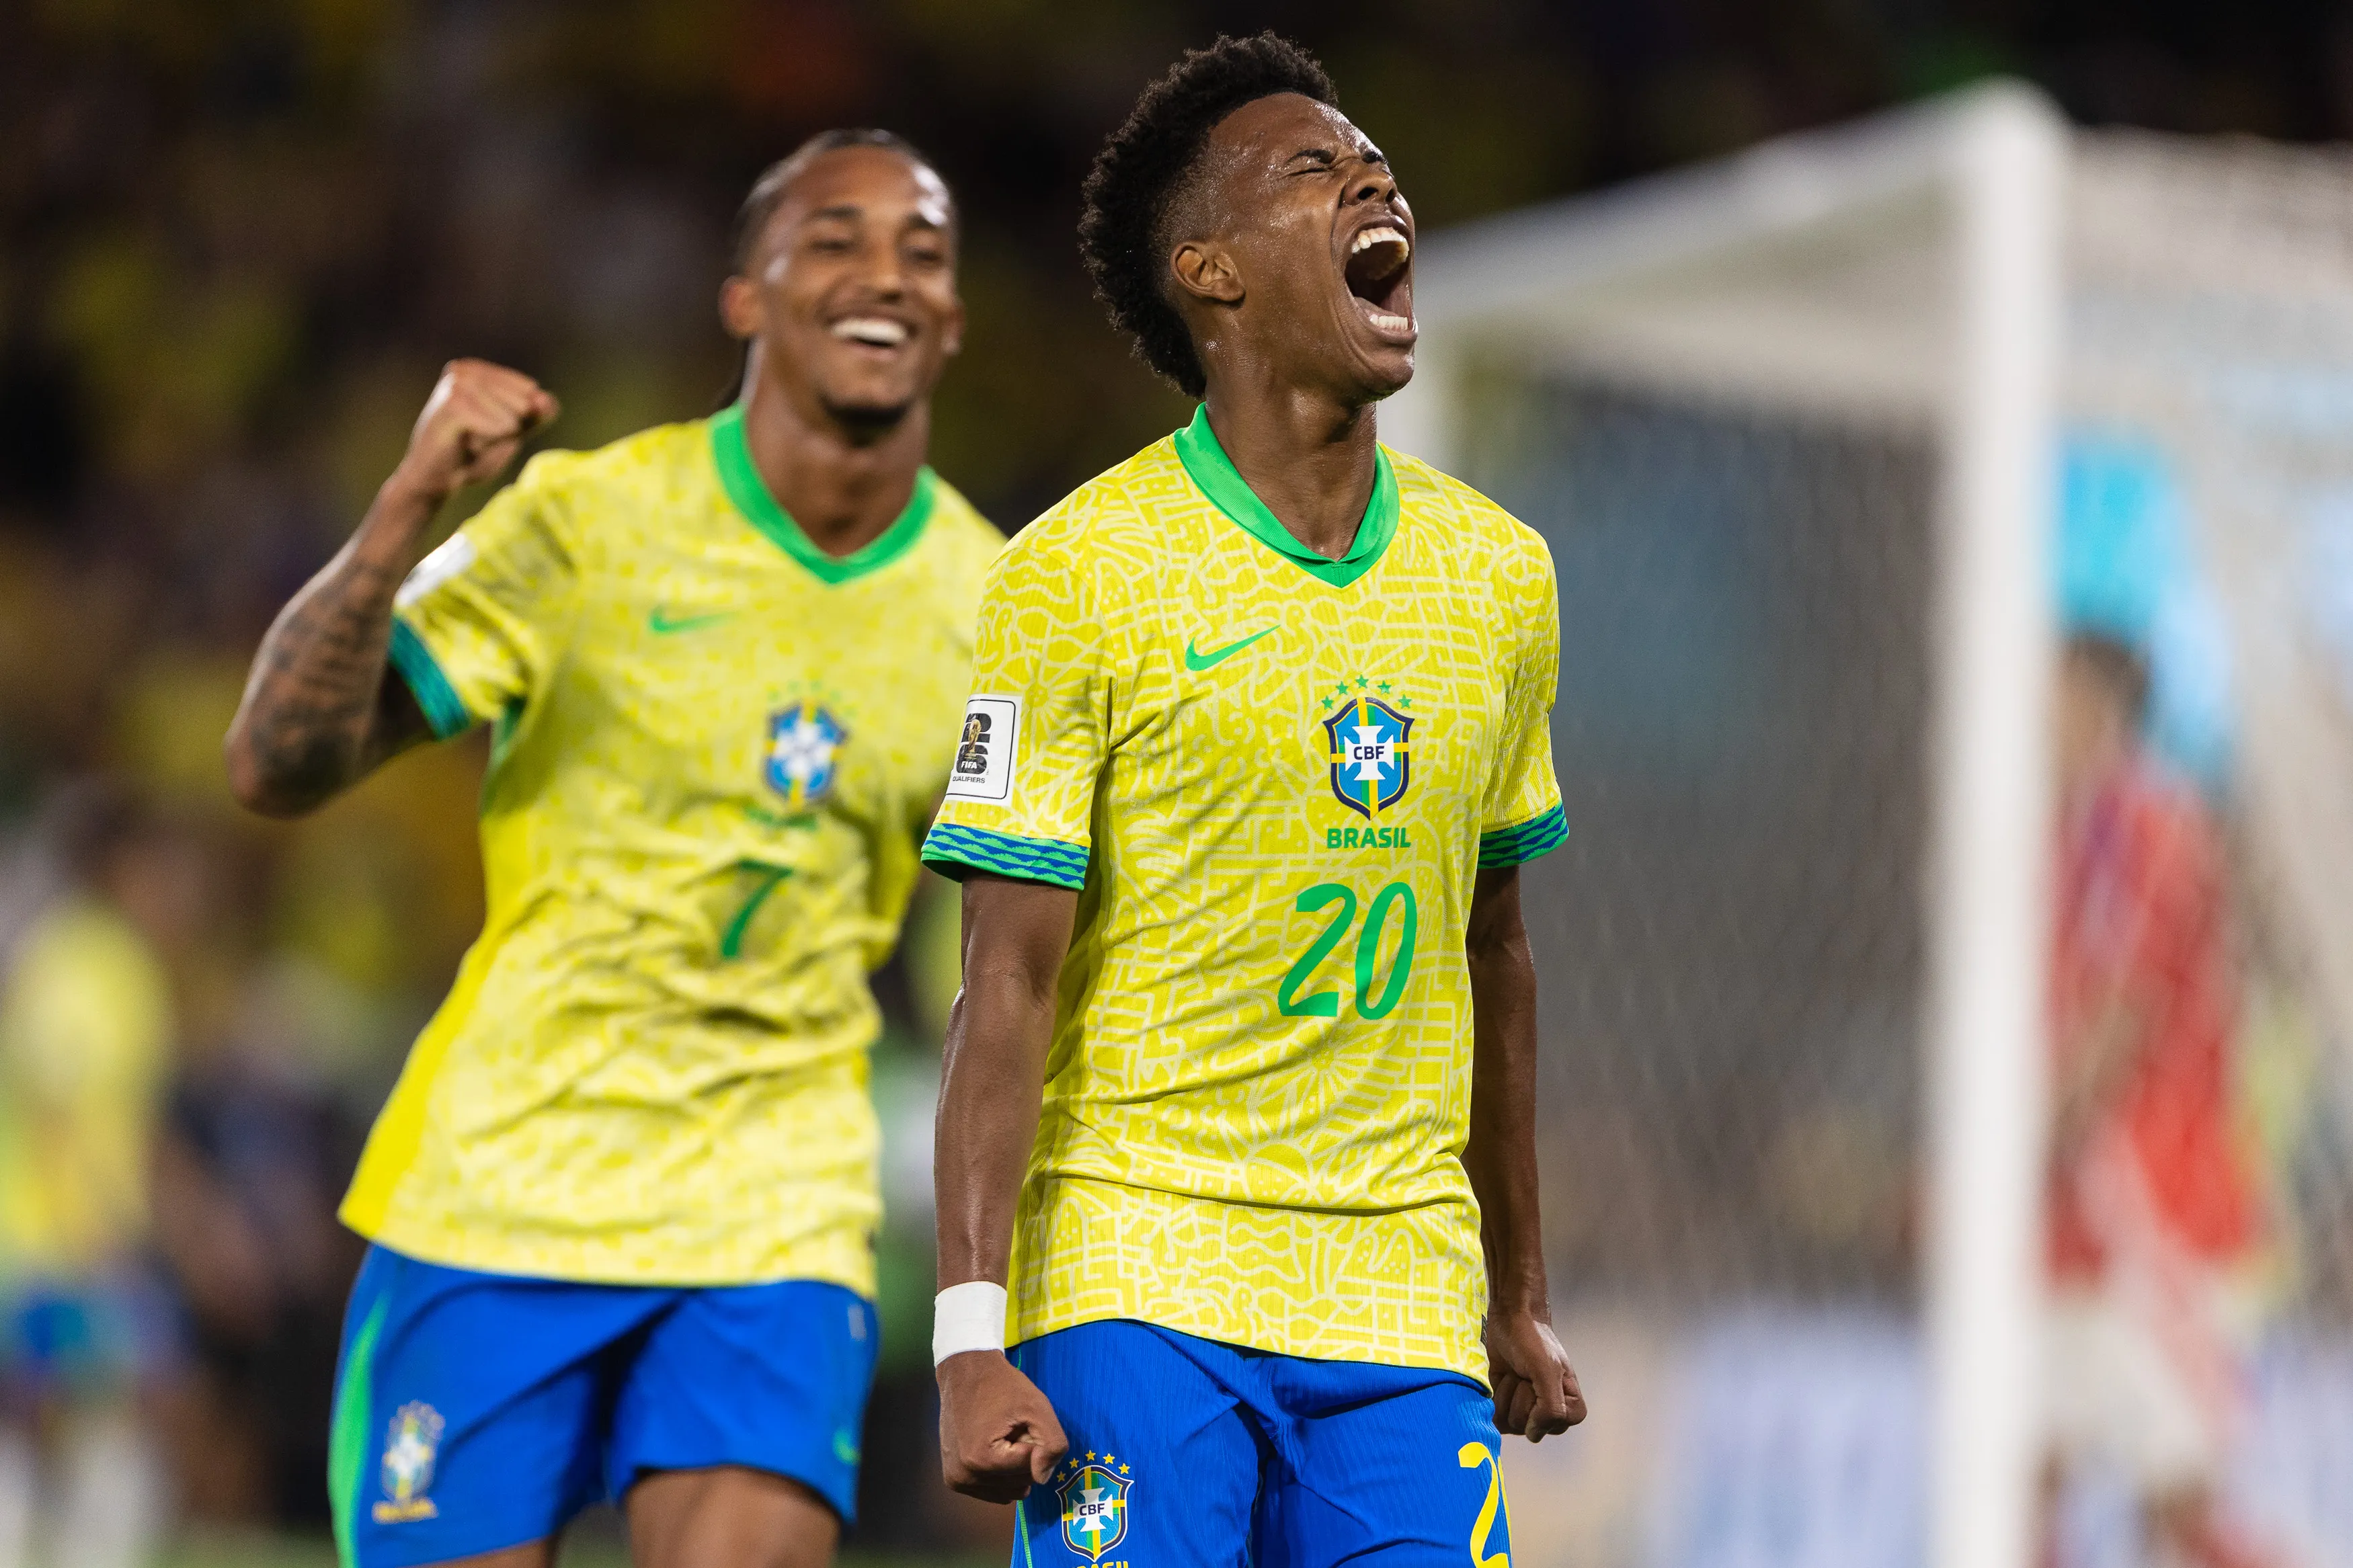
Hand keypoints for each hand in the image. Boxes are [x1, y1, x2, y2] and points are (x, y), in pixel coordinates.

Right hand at [389, 359, 558, 505]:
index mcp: (477, 370)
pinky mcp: (450, 405)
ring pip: (509, 411)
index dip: (522, 418)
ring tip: (475, 442)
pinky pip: (493, 423)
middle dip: (512, 426)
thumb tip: (547, 400)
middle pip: (523, 400)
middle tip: (482, 439)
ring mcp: (454, 385)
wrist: (436, 479)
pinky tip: (471, 445)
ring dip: (499, 434)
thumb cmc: (472, 454)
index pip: (529, 389)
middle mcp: (462, 371)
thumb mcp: (510, 432)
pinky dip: (490, 438)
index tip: (494, 429)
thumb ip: (534, 416)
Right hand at [938, 1350, 1067, 1502]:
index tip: (1021, 1422)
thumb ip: (1052, 1443)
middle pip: (1020, 1483)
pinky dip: (1001, 1474)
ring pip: (1008, 1491)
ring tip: (1001, 1438)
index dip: (1034, 1443)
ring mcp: (957, 1481)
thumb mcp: (1037, 1406)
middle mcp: (965, 1478)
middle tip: (1011, 1429)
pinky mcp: (954, 1481)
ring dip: (1013, 1468)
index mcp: (981, 1460)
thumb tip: (1043, 1477)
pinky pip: (994, 1490)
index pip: (1031, 1469)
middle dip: (1024, 1458)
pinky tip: (992, 1448)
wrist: (965, 1373)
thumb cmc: (1002, 1386)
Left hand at [1486, 1308, 1584, 1440]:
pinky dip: (1493, 1396)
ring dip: (1506, 1393)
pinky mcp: (1505, 1406)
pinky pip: (1494, 1418)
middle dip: (1520, 1397)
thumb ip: (1551, 1407)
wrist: (1510, 1320)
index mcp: (1570, 1407)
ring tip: (1514, 1373)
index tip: (1540, 1382)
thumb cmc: (1533, 1341)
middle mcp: (1549, 1414)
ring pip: (1508, 1424)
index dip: (1540, 1406)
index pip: (1554, 1425)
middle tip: (1525, 1374)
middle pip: (1527, 1428)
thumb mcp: (1547, 1371)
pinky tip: (1501, 1378)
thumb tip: (1533, 1435)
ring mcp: (1525, 1411)